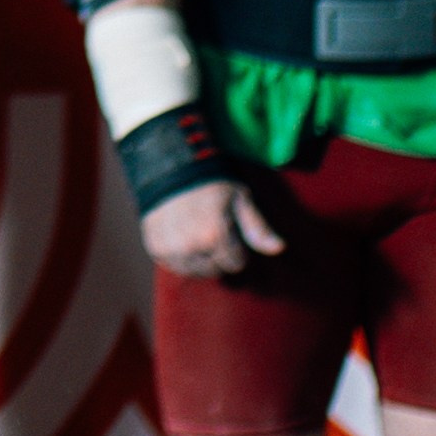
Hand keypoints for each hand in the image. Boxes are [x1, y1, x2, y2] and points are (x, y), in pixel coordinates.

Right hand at [141, 179, 285, 278]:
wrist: (168, 164)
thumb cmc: (211, 180)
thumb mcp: (240, 199)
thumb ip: (258, 228)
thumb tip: (280, 248)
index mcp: (215, 236)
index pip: (236, 263)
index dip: (237, 247)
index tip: (229, 228)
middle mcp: (191, 247)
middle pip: (215, 270)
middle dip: (218, 254)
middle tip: (211, 227)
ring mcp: (171, 249)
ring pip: (194, 271)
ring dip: (199, 258)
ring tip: (196, 232)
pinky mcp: (155, 248)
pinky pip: (174, 266)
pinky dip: (179, 256)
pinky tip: (180, 235)